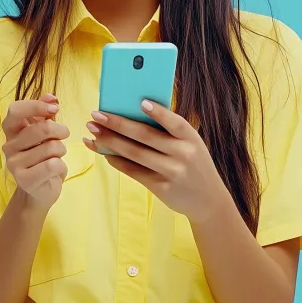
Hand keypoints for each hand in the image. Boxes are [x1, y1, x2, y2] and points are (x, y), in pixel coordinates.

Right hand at [2, 93, 69, 208]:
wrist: (38, 191)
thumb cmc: (41, 159)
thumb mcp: (43, 134)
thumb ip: (45, 114)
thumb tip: (51, 96)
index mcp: (11, 131)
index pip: (16, 110)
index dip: (36, 106)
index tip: (55, 108)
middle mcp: (9, 145)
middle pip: (41, 128)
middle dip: (60, 131)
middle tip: (63, 135)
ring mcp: (14, 163)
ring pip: (51, 147)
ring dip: (61, 151)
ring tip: (56, 157)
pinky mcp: (25, 179)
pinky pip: (53, 164)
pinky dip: (61, 166)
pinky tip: (54, 171)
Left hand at [83, 100, 228, 222]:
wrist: (208, 200)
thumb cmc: (194, 164)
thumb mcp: (191, 145)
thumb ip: (169, 132)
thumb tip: (132, 114)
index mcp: (191, 138)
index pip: (174, 122)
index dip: (158, 112)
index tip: (140, 102)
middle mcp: (183, 154)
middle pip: (144, 136)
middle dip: (117, 123)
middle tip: (96, 115)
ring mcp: (171, 172)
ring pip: (134, 153)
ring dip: (110, 141)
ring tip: (93, 132)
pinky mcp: (161, 187)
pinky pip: (133, 171)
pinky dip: (116, 160)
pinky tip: (102, 152)